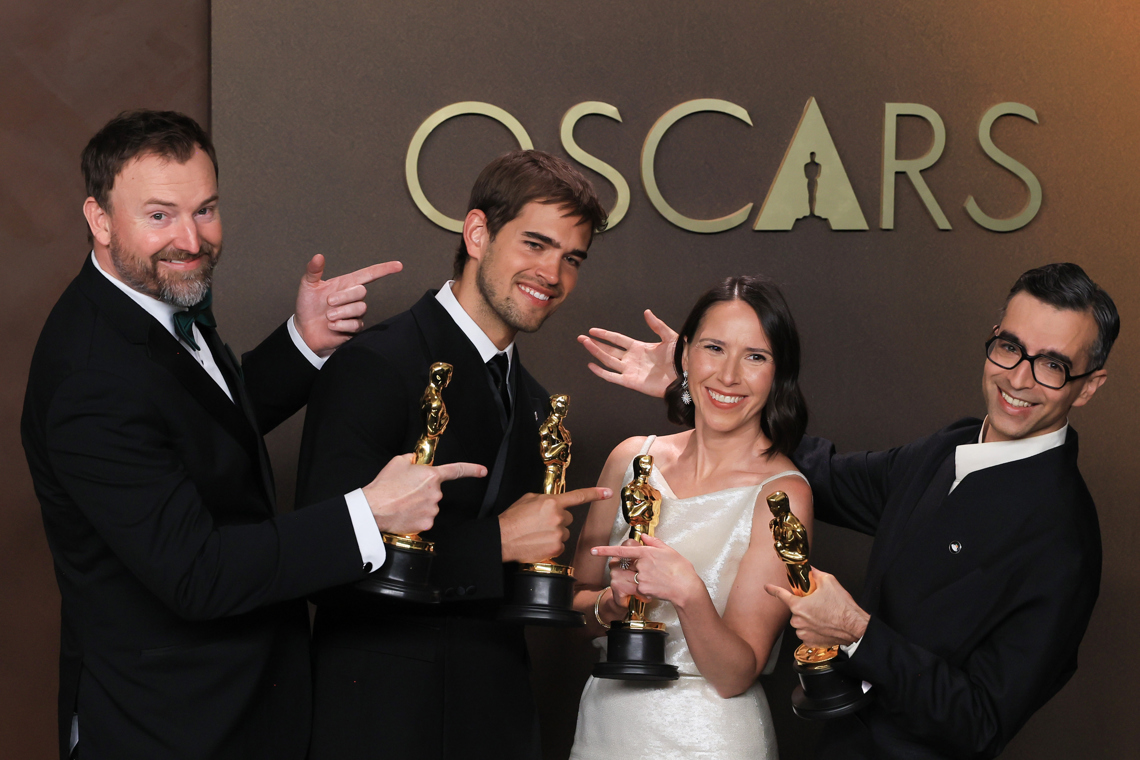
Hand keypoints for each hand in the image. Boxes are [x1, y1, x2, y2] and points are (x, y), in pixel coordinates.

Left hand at [294, 254, 402, 356]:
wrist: (304, 330)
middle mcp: (353, 298)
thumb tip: (318, 256)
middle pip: (362, 292)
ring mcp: (355, 314)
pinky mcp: (355, 328)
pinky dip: (341, 325)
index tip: (398, 266)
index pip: (369, 274)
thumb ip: (313, 271)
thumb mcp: (308, 286)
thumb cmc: (307, 307)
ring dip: (341, 312)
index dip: (384, 269)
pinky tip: (332, 326)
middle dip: (344, 297)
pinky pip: (356, 324)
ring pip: (360, 308)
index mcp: (346, 284)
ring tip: (328, 316)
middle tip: (328, 302)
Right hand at [363, 454, 485, 535]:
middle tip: (406, 492)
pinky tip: (404, 514)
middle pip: (435, 491)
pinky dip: (416, 517)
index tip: (483, 471)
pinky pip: (424, 519)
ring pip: (430, 506)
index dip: (472, 469)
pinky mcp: (426, 524)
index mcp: (432, 476)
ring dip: (419, 505)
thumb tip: (416, 461)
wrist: (374, 509)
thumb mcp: (398, 462)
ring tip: (402, 503)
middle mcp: (436, 493)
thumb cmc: (384, 486)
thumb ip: (413, 459)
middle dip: (424, 491)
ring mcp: (432, 510)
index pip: (457, 470)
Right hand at [499, 487, 612, 562]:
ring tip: (537, 534)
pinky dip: (552, 545)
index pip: (578, 496)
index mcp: (552, 502)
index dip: (595, 494)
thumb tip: (552, 502)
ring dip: (555, 533)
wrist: (502, 539)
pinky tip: (538, 543)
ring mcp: (558, 534)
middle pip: (568, 518)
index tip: (608, 492)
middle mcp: (558, 517)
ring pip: (564, 532)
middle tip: (540, 523)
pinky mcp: (556, 548)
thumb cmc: (512, 519)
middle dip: (558, 520)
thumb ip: (545, 498)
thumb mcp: (527, 499)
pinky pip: (560, 546)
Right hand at [577, 309, 677, 397]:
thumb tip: (646, 312)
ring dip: (596, 352)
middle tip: (581, 337)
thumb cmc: (680, 358)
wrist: (685, 377)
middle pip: (609, 350)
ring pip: (608, 361)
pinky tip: (592, 365)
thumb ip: (657, 325)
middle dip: (595, 344)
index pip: (617, 340)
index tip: (592, 330)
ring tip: (585, 344)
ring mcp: (630, 371)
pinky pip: (613, 377)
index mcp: (639, 347)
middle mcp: (631, 359)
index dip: (605, 335)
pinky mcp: (631, 382)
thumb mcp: (670, 337)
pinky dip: (601, 372)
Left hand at [592, 535, 703, 607]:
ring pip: (635, 577)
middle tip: (654, 571)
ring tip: (658, 579)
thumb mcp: (669, 550)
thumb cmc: (681, 569)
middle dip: (636, 568)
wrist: (686, 588)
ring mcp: (641, 577)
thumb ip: (654, 542)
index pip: (622, 550)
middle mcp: (641, 564)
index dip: (606, 550)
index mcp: (646, 552)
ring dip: (643, 579)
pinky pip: (640, 588)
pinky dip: (646, 589)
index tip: (594, 550)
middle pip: (630, 565)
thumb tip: (643, 537)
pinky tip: (658, 587)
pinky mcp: (642, 589)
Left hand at [764, 569, 869, 647]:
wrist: (855, 628)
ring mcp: (803, 633)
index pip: (781, 595)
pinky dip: (813, 630)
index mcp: (798, 605)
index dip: (773, 590)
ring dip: (808, 619)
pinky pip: (806, 634)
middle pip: (795, 609)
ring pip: (800, 623)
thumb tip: (809, 570)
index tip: (767, 587)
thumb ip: (815, 574)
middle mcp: (798, 620)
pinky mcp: (809, 642)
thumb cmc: (843, 607)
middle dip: (804, 606)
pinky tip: (824, 627)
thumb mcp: (829, 582)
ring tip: (824, 617)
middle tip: (819, 605)